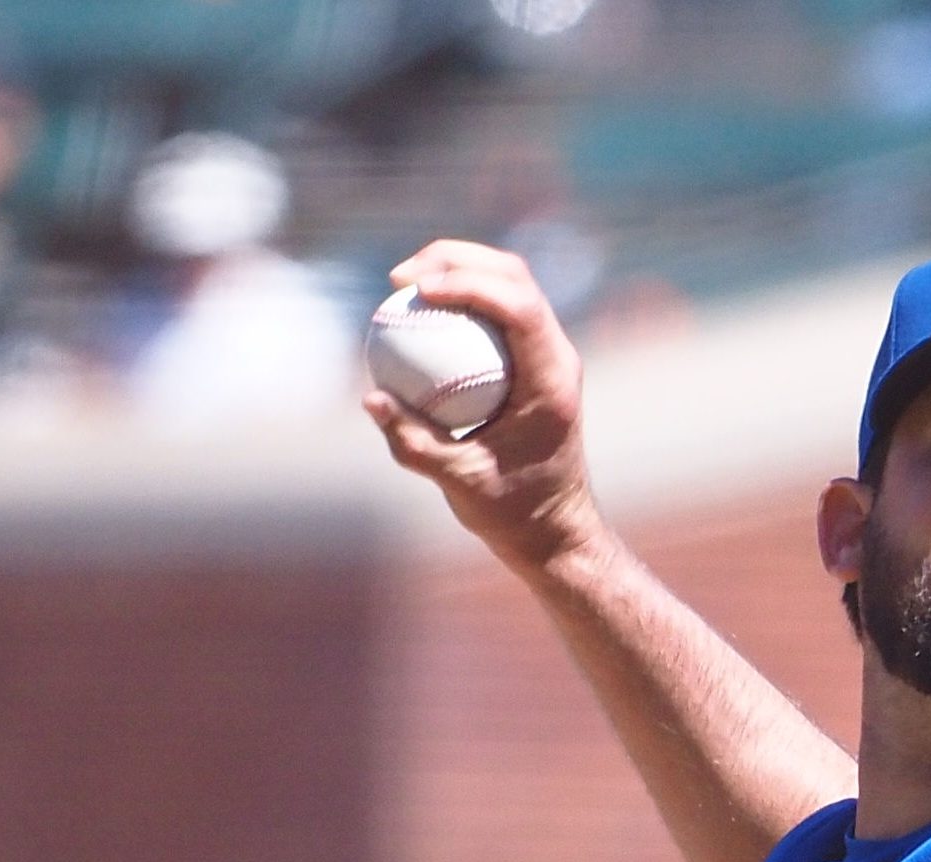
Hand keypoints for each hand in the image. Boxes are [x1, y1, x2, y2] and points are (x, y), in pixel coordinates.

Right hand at [363, 239, 601, 581]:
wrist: (557, 533)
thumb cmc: (515, 516)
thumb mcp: (461, 485)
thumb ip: (414, 444)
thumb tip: (372, 398)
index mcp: (552, 380)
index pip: (518, 304)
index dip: (468, 282)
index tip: (418, 289)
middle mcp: (558, 355)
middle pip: (512, 275)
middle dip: (455, 259)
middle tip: (401, 277)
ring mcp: (549, 353)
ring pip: (507, 283)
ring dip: (457, 269)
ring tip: (405, 284)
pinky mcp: (534, 359)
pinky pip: (496, 312)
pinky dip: (460, 300)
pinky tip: (419, 311)